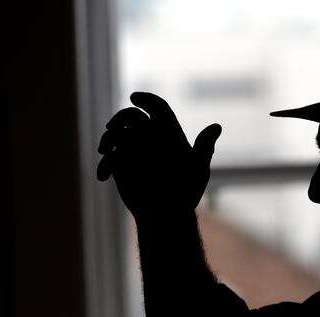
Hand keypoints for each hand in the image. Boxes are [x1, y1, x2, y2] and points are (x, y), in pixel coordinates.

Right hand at [97, 92, 221, 219]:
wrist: (167, 214)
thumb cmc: (186, 192)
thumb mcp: (197, 170)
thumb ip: (204, 147)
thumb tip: (217, 126)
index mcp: (168, 132)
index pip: (157, 108)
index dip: (147, 100)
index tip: (135, 98)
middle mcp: (149, 136)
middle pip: (131, 116)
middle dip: (120, 118)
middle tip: (113, 127)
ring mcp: (132, 148)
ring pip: (116, 133)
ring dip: (108, 138)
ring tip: (105, 151)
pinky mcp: (120, 163)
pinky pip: (109, 157)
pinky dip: (105, 164)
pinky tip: (103, 176)